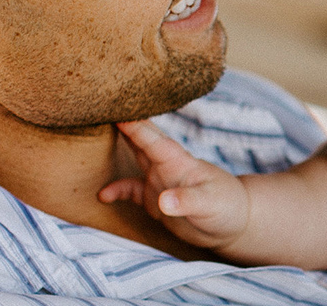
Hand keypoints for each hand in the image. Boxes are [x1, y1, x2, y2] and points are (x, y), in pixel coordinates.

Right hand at [96, 120, 251, 248]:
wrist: (234, 222)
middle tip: (99, 104)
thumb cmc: (227, 207)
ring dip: (117, 145)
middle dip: (123, 121)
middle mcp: (165, 166)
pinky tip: (102, 195)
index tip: (115, 111)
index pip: (153, 140)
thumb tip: (164, 202)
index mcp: (178, 161)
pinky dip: (116, 190)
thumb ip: (187, 201)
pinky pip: (130, 190)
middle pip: (141, 138)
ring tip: (92, 132)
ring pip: (134, 156)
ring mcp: (159, 180)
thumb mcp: (210, 205)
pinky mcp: (155, 199)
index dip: (135, 126)